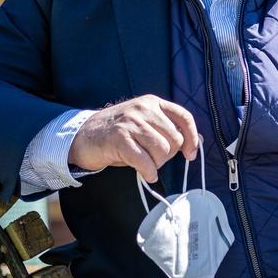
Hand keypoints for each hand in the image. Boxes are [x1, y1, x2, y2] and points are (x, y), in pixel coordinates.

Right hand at [67, 95, 199, 182]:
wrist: (82, 135)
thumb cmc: (116, 133)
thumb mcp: (143, 123)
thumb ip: (165, 128)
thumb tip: (195, 142)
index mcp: (152, 102)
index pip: (184, 117)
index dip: (192, 138)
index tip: (190, 154)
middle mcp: (143, 109)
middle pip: (175, 138)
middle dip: (168, 155)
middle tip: (154, 159)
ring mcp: (131, 122)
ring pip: (162, 150)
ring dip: (157, 164)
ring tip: (146, 164)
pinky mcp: (120, 138)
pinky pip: (145, 161)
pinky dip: (148, 172)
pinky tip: (145, 174)